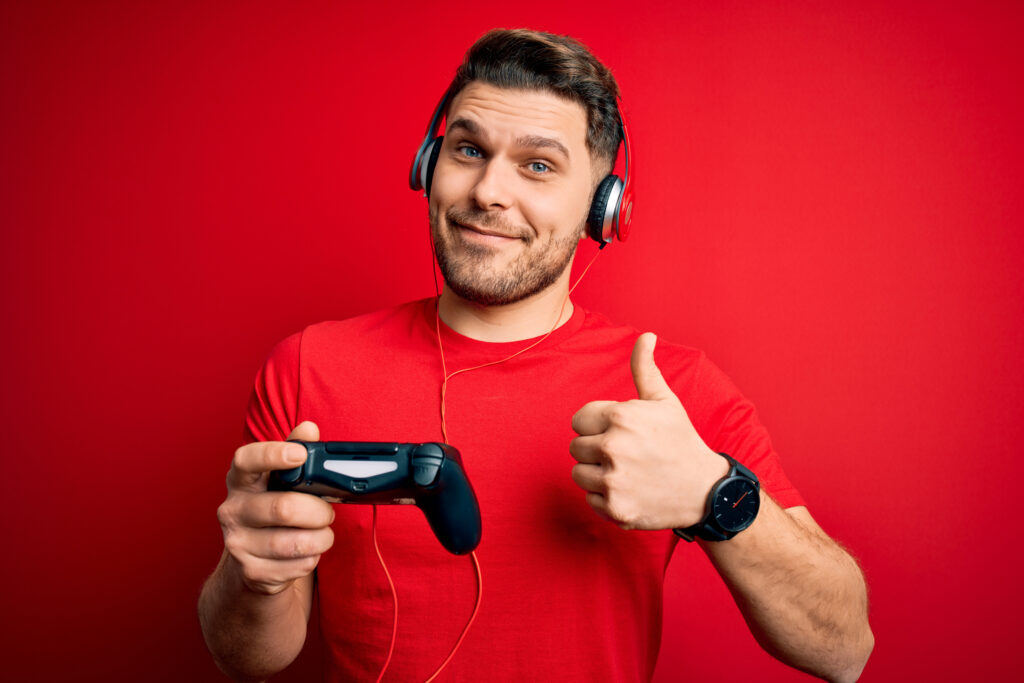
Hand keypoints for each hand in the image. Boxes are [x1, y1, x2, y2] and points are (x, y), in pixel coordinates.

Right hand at [216, 421, 334, 594]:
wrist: (252, 560)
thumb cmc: (274, 507)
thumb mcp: (282, 478)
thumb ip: (295, 451)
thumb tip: (309, 429)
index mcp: (241, 480)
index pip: (246, 460)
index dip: (273, 455)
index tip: (300, 455)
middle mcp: (232, 510)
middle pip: (283, 508)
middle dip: (317, 511)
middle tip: (328, 512)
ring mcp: (238, 544)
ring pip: (294, 542)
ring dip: (321, 537)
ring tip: (322, 532)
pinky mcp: (251, 572)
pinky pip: (297, 565)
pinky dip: (313, 557)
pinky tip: (307, 551)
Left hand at [569, 333, 728, 529]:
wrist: (704, 490)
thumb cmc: (681, 440)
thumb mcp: (664, 401)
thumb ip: (645, 369)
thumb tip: (645, 336)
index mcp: (621, 417)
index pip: (578, 420)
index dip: (597, 426)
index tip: (620, 433)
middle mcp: (613, 447)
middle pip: (575, 447)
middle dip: (595, 449)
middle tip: (626, 455)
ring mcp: (613, 480)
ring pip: (578, 473)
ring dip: (597, 474)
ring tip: (626, 472)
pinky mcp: (615, 509)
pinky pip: (589, 499)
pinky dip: (606, 498)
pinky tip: (630, 491)